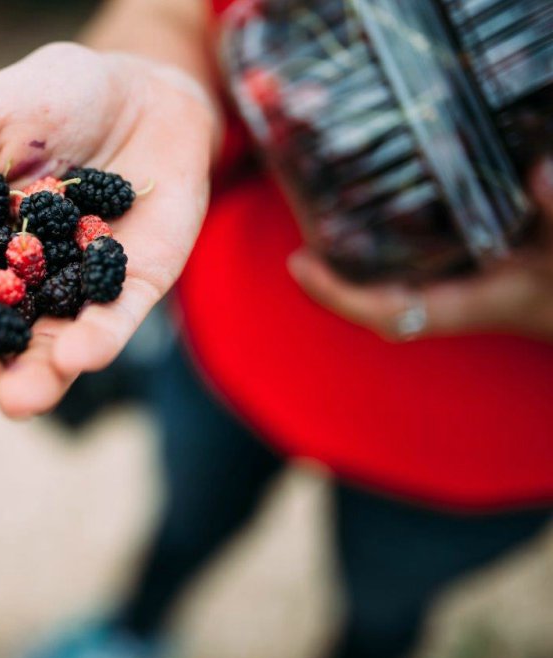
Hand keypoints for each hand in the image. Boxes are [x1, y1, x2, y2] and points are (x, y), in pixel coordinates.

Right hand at [0, 42, 216, 416]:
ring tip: (18, 400)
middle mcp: (24, 279)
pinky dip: (99, 339)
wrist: (142, 83)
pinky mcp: (136, 284)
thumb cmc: (52, 97)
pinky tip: (80, 356)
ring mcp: (81, 287)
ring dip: (36, 377)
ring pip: (53, 345)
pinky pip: (117, 319)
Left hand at [289, 160, 552, 342]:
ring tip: (325, 222)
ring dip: (361, 262)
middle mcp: (461, 300)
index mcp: (474, 304)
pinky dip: (399, 240)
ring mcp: (469, 286)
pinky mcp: (482, 269)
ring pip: (398, 283)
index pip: (388, 314)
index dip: (337, 296)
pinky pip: (425, 262)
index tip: (299, 265)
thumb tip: (541, 173)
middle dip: (336, 282)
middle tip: (300, 251)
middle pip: (379, 301)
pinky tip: (388, 206)